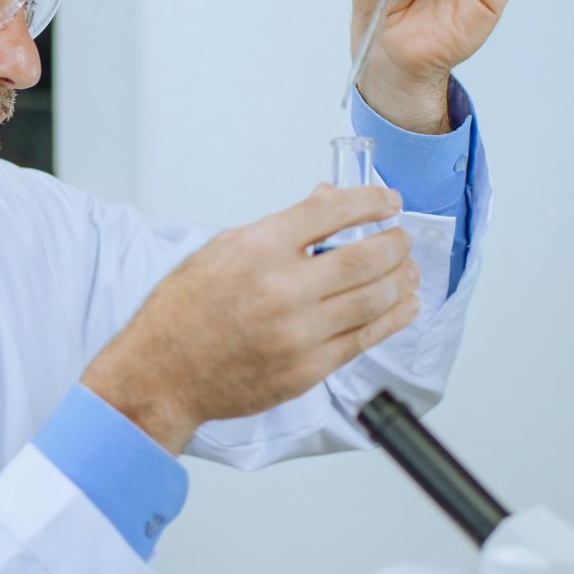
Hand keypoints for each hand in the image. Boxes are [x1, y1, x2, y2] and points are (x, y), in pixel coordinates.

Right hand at [81, 185, 418, 454]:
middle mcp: (282, 288)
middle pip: (366, 257)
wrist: (164, 373)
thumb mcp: (221, 250)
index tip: (388, 200)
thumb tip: (326, 203)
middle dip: (395, 242)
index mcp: (258, 249)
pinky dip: (393, 319)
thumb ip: (279, 228)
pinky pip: (365, 339)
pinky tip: (405, 306)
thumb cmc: (183, 311)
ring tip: (409, 270)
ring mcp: (299, 333)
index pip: (332, 212)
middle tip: (402, 237)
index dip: (371, 201)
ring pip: (375, 299)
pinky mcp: (308, 369)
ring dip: (401, 280)